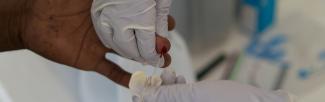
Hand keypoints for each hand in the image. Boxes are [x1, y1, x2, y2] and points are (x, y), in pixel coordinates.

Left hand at [18, 0, 174, 86]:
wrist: (31, 21)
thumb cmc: (55, 1)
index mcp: (112, 10)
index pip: (139, 16)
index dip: (155, 19)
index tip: (168, 22)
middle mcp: (112, 27)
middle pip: (140, 35)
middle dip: (157, 39)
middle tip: (167, 43)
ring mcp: (103, 44)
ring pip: (131, 53)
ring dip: (148, 58)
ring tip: (164, 61)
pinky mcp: (92, 59)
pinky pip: (111, 71)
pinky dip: (124, 78)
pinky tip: (138, 82)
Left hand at [130, 70, 290, 101]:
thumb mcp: (195, 95)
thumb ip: (168, 95)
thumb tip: (144, 94)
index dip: (144, 100)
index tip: (140, 89)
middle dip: (158, 91)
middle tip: (157, 78)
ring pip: (172, 100)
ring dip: (168, 87)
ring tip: (170, 76)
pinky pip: (183, 99)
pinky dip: (179, 89)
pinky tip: (180, 79)